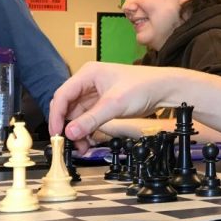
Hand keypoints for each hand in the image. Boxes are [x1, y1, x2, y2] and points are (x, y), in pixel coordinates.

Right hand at [48, 61, 172, 151]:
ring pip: (77, 115)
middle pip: (68, 106)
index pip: (63, 95)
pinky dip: (87, 130)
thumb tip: (70, 133)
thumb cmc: (143, 87)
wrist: (164, 89)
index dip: (56, 115)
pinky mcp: (103, 103)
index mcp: (88, 74)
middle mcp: (88, 82)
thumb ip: (91, 119)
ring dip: (77, 131)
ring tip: (83, 147)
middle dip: (67, 126)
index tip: (56, 133)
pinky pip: (88, 118)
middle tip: (68, 144)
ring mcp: (96, 93)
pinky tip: (89, 141)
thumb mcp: (115, 104)